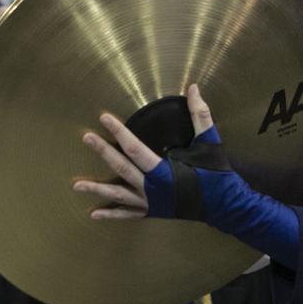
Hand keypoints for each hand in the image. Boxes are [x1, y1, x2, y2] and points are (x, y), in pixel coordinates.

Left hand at [74, 84, 215, 219]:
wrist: (225, 207)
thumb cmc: (216, 175)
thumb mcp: (209, 143)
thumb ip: (200, 115)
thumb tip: (194, 88)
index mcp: (164, 171)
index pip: (135, 148)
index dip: (119, 132)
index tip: (104, 118)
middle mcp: (152, 189)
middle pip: (121, 168)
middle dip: (103, 152)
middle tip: (86, 138)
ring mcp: (150, 203)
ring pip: (118, 196)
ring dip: (97, 190)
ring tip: (76, 185)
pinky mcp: (152, 212)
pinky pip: (127, 215)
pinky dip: (111, 215)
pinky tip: (94, 214)